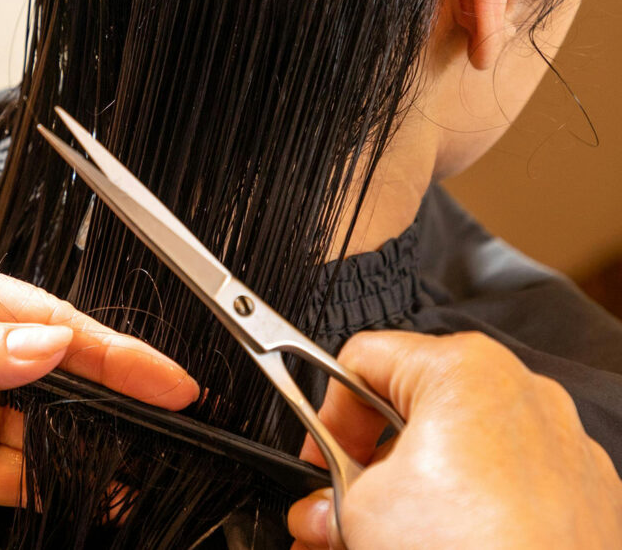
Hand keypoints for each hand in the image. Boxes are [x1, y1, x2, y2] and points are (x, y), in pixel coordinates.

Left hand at [0, 245, 197, 548]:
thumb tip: (43, 346)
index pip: (42, 319)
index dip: (107, 348)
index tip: (160, 375)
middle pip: (54, 374)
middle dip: (112, 396)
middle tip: (170, 421)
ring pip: (42, 428)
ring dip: (89, 446)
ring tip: (141, 463)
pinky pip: (8, 475)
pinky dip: (49, 484)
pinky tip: (86, 489)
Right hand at [287, 331, 621, 549]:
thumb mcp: (359, 509)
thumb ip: (330, 493)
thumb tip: (322, 507)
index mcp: (465, 371)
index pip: (362, 363)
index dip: (324, 417)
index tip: (315, 462)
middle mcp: (520, 397)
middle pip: (409, 417)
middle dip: (361, 471)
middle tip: (332, 512)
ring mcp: (558, 452)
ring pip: (455, 460)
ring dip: (406, 498)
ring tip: (372, 539)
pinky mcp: (580, 504)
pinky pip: (500, 493)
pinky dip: (460, 515)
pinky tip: (427, 545)